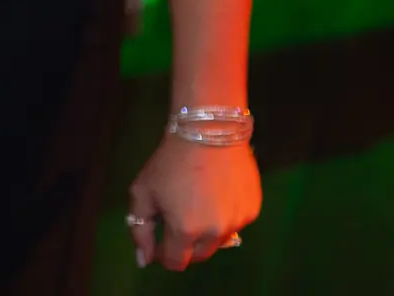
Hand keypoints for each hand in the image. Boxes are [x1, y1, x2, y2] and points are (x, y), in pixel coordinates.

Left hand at [126, 135, 260, 270]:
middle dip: (185, 245)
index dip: (164, 255)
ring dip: (205, 231)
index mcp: (185, 230)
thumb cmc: (169, 162)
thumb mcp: (142, 192)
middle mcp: (215, 232)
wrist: (207, 131)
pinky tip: (215, 193)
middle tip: (176, 220)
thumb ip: (140, 230)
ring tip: (196, 201)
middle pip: (199, 255)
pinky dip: (224, 217)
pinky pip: (235, 224)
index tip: (160, 241)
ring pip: (218, 240)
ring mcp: (237, 222)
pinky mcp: (253, 210)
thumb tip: (143, 262)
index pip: (176, 262)